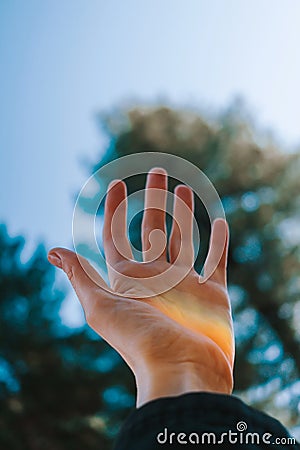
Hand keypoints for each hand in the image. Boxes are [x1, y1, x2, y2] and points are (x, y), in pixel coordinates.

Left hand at [48, 168, 233, 406]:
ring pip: (185, 238)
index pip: (116, 235)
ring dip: (184, 213)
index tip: (117, 184)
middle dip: (155, 199)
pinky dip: (219, 242)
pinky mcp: (213, 293)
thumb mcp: (103, 305)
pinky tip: (219, 222)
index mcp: (129, 278)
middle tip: (158, 171)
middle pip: (153, 228)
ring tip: (184, 189)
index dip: (114, 209)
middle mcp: (156, 277)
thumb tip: (53, 251)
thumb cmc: (140, 340)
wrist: (182, 371)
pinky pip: (217, 260)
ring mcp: (185, 283)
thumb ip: (82, 276)